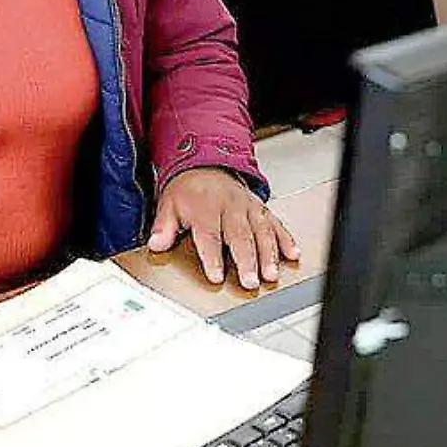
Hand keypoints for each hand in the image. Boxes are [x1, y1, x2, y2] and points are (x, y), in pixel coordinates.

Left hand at [148, 168, 299, 289]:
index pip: (209, 235)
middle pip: (239, 236)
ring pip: (261, 231)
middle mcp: (229, 207)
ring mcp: (248, 207)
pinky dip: (285, 239)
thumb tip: (156, 244)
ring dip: (268, 254)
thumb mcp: (168, 205)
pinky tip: (291, 255)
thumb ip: (163, 227)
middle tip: (250, 281)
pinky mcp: (261, 209)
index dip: (212, 257)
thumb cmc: (188, 191)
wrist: (205, 165)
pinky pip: (276, 224)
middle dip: (246, 260)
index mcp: (205, 208)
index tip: (216, 276)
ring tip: (270, 274)